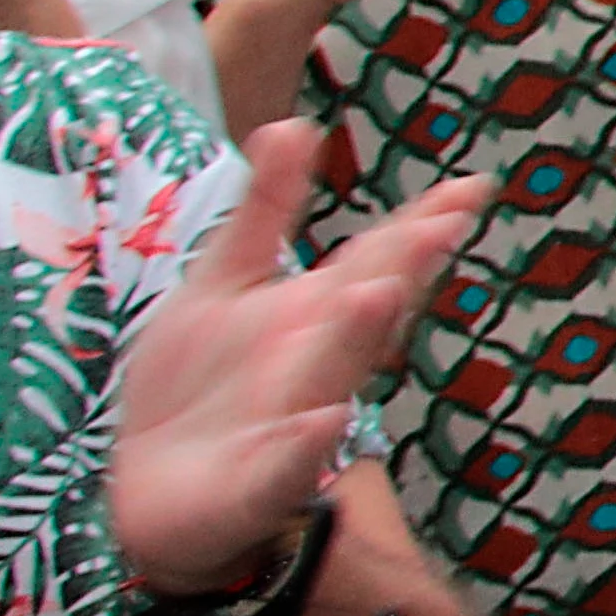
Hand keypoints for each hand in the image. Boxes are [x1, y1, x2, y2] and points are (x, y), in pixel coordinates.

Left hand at [104, 130, 482, 595]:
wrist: (147, 492)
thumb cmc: (199, 386)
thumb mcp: (223, 282)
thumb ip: (266, 210)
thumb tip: (295, 123)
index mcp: (314, 313)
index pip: (376, 259)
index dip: (419, 225)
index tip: (467, 187)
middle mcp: (318, 362)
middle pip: (368, 311)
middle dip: (403, 270)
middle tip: (441, 226)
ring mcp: (295, 424)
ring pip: (335, 376)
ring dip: (357, 337)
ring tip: (377, 292)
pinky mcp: (257, 485)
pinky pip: (285, 467)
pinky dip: (303, 450)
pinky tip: (318, 423)